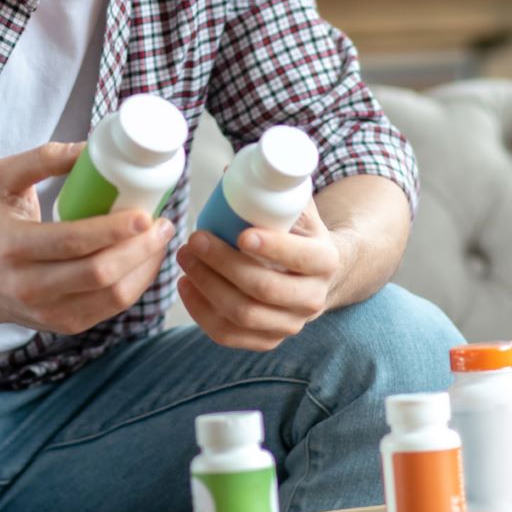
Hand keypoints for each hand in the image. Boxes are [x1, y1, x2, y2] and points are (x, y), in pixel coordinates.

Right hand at [0, 142, 174, 335]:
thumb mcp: (1, 181)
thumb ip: (41, 159)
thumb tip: (89, 148)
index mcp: (13, 247)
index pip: (72, 241)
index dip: (114, 230)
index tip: (144, 213)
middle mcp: (29, 286)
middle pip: (99, 273)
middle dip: (140, 248)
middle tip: (163, 223)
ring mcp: (49, 312)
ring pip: (113, 295)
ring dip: (145, 266)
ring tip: (160, 238)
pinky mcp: (66, 324)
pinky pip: (113, 307)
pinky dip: (137, 282)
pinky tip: (146, 259)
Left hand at [174, 200, 340, 350]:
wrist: (317, 274)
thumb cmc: (299, 234)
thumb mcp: (299, 209)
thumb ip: (274, 190)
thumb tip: (229, 171)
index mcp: (326, 261)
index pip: (302, 258)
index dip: (272, 247)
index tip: (240, 233)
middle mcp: (313, 299)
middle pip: (263, 289)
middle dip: (222, 264)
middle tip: (194, 239)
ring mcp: (290, 324)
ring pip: (243, 315)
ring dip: (206, 286)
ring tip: (184, 259)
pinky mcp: (268, 340)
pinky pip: (229, 335)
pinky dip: (201, 312)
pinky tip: (185, 287)